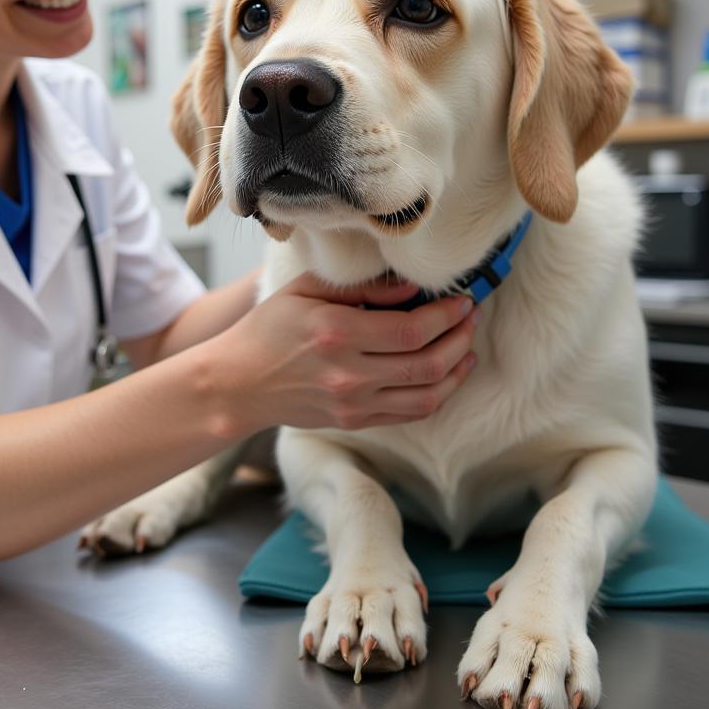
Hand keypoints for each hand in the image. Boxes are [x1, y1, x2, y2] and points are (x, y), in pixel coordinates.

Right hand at [213, 273, 477, 435]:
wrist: (238, 383)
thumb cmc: (269, 328)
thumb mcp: (306, 290)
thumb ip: (360, 288)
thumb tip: (411, 287)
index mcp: (336, 334)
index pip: (411, 330)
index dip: (446, 316)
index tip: (461, 299)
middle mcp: (348, 374)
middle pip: (427, 363)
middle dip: (460, 338)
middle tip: (470, 317)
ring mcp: (352, 403)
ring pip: (427, 395)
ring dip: (457, 370)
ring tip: (467, 346)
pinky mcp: (354, 421)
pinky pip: (410, 413)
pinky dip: (438, 394)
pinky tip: (447, 375)